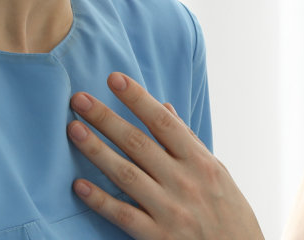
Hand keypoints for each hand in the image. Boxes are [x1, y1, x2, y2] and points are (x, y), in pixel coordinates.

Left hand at [68, 73, 261, 239]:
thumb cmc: (230, 215)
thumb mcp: (218, 174)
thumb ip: (189, 143)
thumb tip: (165, 110)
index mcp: (201, 163)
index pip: (164, 124)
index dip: (138, 99)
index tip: (114, 79)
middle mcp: (185, 182)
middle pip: (139, 144)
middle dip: (106, 119)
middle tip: (78, 99)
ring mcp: (171, 210)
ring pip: (127, 175)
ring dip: (97, 151)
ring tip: (74, 130)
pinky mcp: (158, 237)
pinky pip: (123, 216)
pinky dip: (100, 200)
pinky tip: (79, 186)